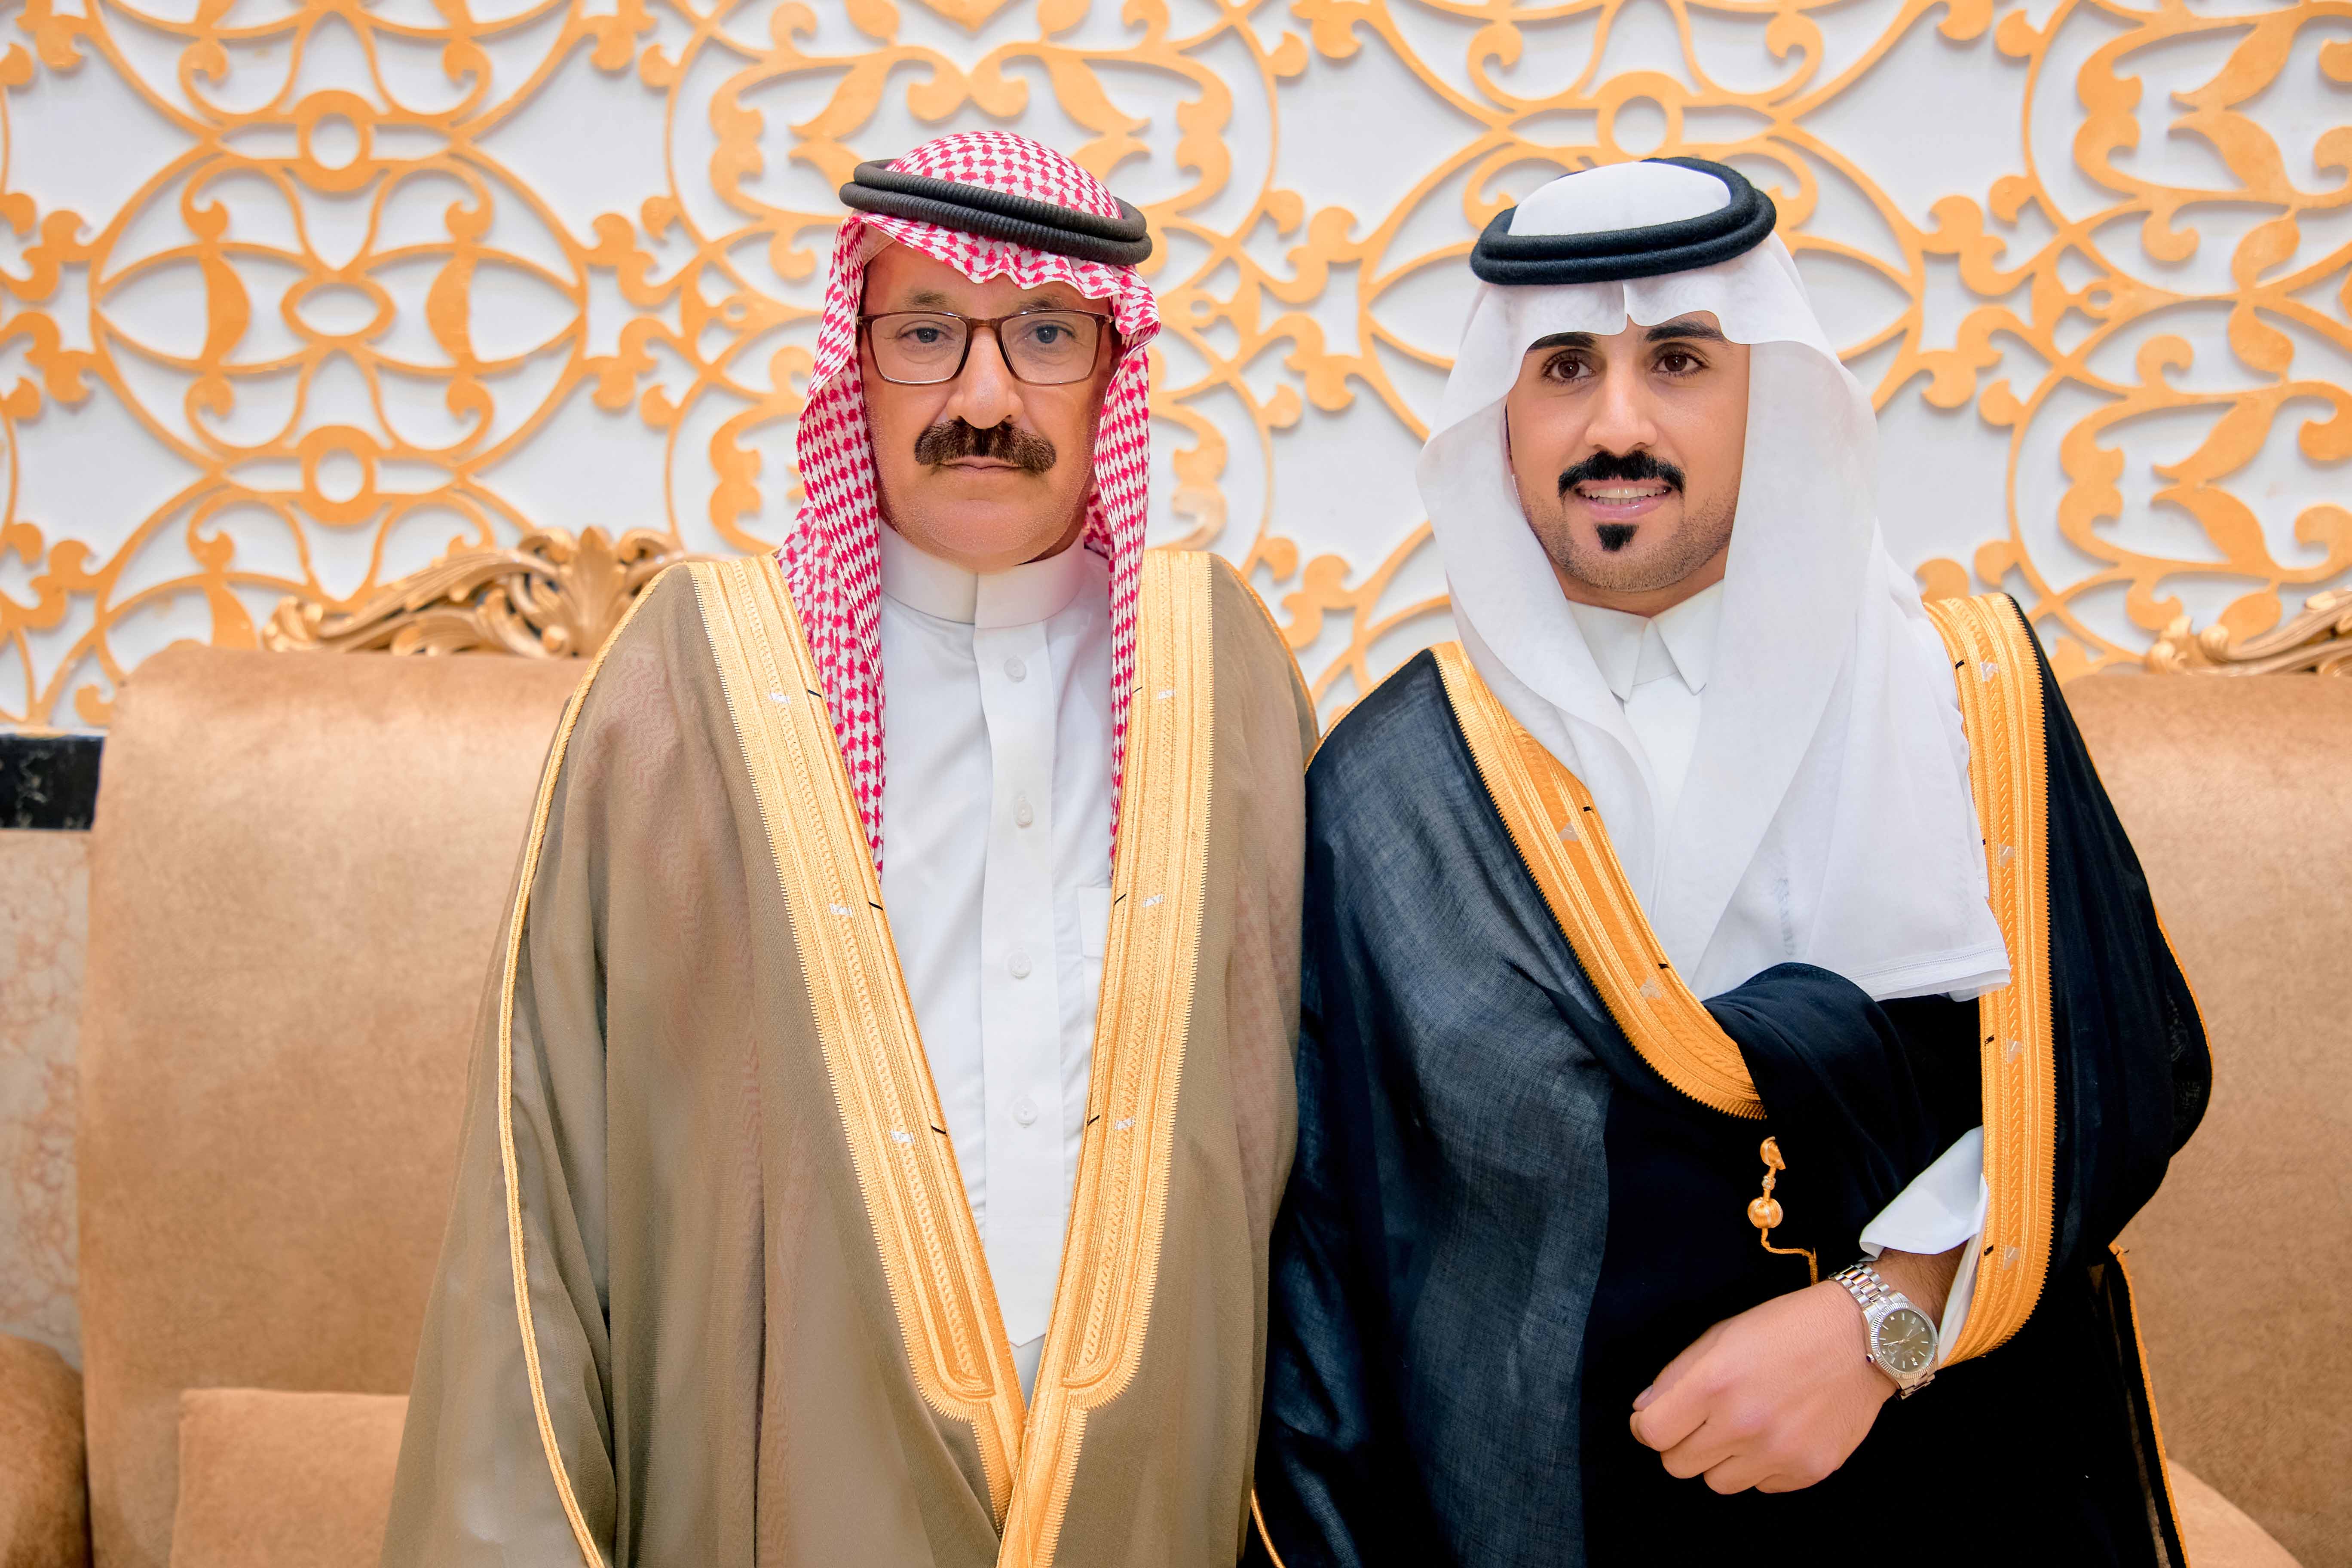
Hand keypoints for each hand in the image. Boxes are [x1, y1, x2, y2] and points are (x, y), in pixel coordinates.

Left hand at [1626, 1280, 1887, 1493]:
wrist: (1862, 1339)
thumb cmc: (1786, 1329)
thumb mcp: (1722, 1334)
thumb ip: (1676, 1376)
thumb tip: (1643, 1411)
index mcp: (1714, 1384)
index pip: (1652, 1433)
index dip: (1646, 1427)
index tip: (1655, 1420)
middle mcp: (1743, 1424)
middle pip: (1678, 1465)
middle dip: (1681, 1444)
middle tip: (1701, 1423)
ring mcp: (1778, 1453)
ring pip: (1717, 1483)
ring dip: (1721, 1460)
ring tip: (1743, 1428)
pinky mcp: (1808, 1471)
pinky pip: (1762, 1486)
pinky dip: (1761, 1467)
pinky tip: (1777, 1434)